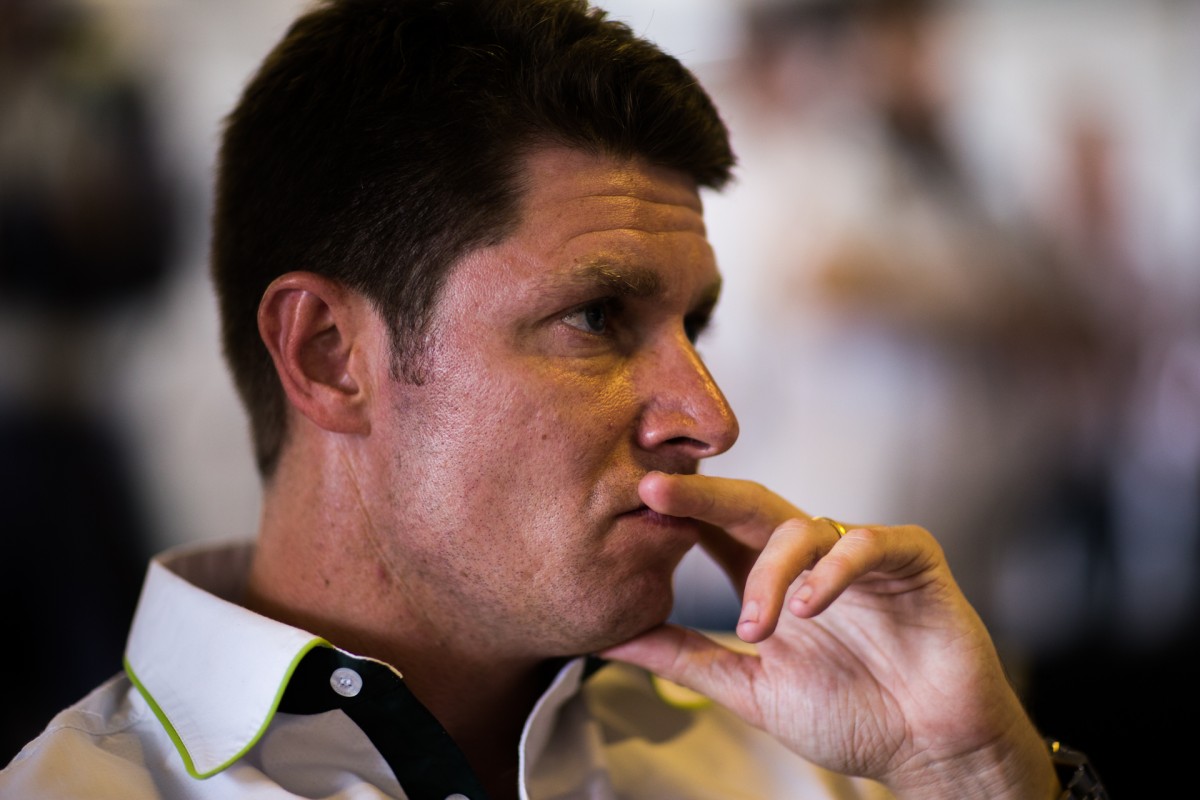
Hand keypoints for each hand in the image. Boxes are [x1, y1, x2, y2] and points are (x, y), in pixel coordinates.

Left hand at [601, 472, 1058, 799]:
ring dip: (770, 572)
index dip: (674, 514)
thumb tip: (609, 635)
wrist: (931, 749)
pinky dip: (836, 570)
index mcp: (771, 580)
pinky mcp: (912, 558)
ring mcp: (860, 554)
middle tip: (652, 492)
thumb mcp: (750, 689)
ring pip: (803, 526)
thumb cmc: (850, 715)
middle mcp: (812, 558)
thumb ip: (684, 657)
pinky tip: (811, 607)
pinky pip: (870, 542)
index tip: (623, 506)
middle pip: (750, 506)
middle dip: (701, 496)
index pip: (715, 530)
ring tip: (756, 626)